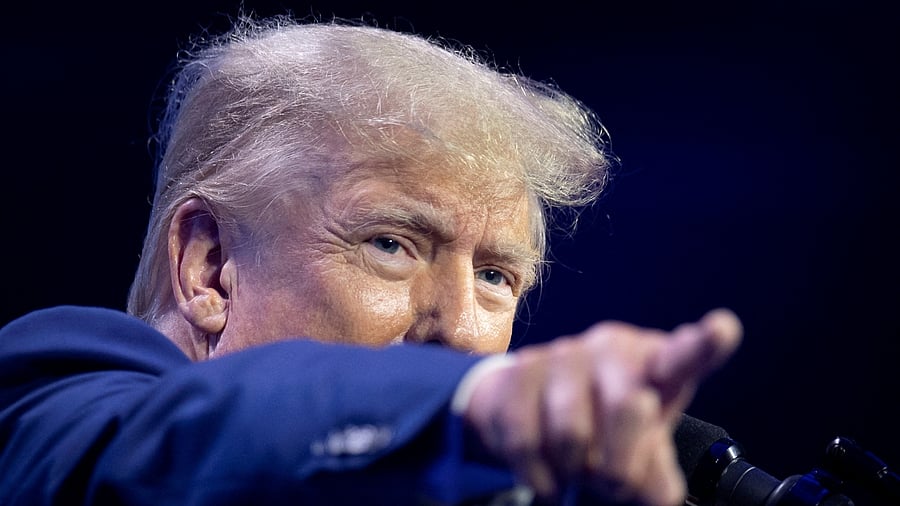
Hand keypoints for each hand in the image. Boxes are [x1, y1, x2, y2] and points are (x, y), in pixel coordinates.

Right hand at [463, 309, 741, 505]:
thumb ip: (656, 474)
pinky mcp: (518, 371)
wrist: (529, 410)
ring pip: (572, 434)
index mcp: (656, 364)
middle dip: (619, 466)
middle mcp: (612, 348)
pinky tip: (546, 475)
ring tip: (575, 468)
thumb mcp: (641, 452)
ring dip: (574, 469)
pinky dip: (539, 475)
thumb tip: (655, 496)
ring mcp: (562, 354)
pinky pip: (527, 440)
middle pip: (629, 410)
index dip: (705, 343)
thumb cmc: (603, 428)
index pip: (686, 355)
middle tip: (611, 483)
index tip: (722, 330)